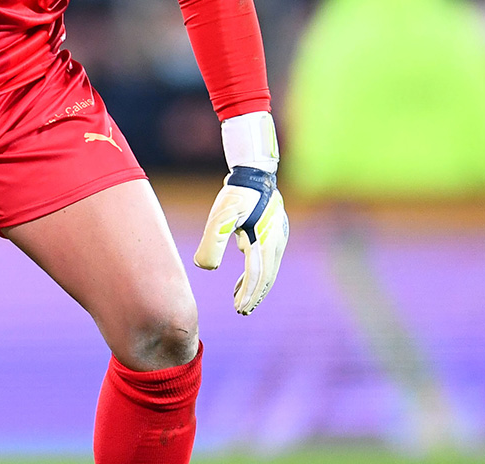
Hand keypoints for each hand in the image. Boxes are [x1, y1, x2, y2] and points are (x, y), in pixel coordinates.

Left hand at [192, 165, 287, 314]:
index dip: (248, 294)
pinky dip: (257, 271)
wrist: (254, 173)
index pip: (257, 275)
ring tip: (239, 300)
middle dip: (254, 295)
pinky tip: (243, 277)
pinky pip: (268, 260)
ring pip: (268, 269)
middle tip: (241, 311)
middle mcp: (276, 242)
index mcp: (264, 242)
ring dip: (255, 285)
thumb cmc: (236, 195)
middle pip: (267, 277)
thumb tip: (206, 267)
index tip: (239, 309)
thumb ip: (212, 242)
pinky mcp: (276, 234)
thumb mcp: (220, 217)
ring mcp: (278, 238)